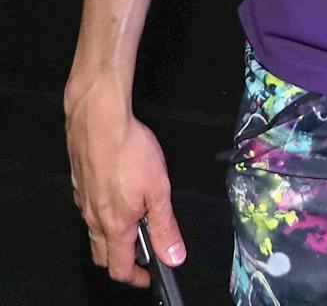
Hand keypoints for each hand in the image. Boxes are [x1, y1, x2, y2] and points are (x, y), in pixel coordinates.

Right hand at [66, 88, 185, 286]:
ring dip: (111, 236)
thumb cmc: (131, 153)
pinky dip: (102, 213)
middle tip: (140, 253)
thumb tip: (174, 257)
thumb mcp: (159, 190)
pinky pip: (88, 208)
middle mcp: (93, 219)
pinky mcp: (79, 183)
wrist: (100, 121)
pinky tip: (116, 196)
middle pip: (102, 254)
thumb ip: (165, 226)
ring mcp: (83, 201)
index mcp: (115, 226)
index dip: (134, 278)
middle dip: (120, 260)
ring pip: (93, 231)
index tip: (148, 277)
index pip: (119, 267)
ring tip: (132, 223)